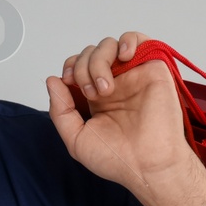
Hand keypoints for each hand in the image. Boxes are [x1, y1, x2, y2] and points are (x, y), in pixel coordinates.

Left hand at [46, 31, 194, 188]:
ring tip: (106, 87)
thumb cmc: (118, 159)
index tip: (67, 84)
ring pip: (108, 45)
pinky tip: (123, 58)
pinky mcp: (152, 70)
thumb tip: (52, 81)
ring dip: (99, 60)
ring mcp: (132, 76)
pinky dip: (126, 41)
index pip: (77, 68)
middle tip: (90, 93)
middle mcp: (114, 83)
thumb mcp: (76, 139)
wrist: (148, 166)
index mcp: (96, 98)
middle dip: (82, 69)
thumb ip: (60, 111)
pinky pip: (138, 39)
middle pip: (89, 54)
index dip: (69, 70)